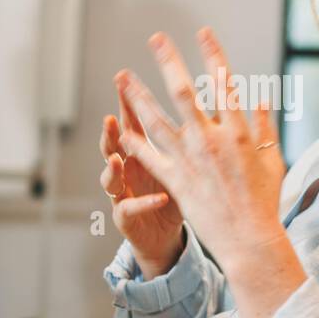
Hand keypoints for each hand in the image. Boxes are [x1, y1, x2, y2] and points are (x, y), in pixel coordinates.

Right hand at [99, 82, 184, 278]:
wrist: (166, 236)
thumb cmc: (177, 195)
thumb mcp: (183, 162)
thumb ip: (191, 136)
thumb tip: (208, 104)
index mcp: (141, 153)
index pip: (131, 123)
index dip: (126, 104)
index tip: (124, 81)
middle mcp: (127, 170)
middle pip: (113, 146)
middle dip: (110, 132)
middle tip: (110, 118)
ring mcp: (123, 193)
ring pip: (110, 177)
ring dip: (113, 167)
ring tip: (118, 159)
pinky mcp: (126, 218)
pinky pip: (129, 208)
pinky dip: (144, 203)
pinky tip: (159, 197)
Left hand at [114, 28, 305, 317]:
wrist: (249, 238)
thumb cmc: (265, 201)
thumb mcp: (272, 160)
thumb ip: (265, 128)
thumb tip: (261, 98)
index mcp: (239, 131)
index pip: (225, 82)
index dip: (213, 54)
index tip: (202, 32)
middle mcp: (212, 139)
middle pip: (185, 91)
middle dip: (169, 61)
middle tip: (155, 39)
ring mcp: (190, 159)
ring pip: (157, 119)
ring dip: (137, 95)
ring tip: (122, 76)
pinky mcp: (174, 180)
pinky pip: (148, 156)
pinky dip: (132, 142)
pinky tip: (118, 128)